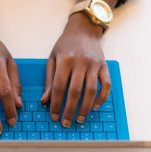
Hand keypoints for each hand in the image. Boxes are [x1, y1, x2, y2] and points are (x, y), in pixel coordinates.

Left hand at [41, 12, 110, 127]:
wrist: (84, 30)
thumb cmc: (65, 45)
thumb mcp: (52, 58)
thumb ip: (48, 79)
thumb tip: (44, 100)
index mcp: (64, 60)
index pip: (58, 87)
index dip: (56, 104)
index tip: (54, 116)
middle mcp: (80, 62)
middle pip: (75, 91)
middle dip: (69, 109)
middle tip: (66, 122)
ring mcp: (94, 64)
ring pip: (91, 90)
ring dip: (86, 107)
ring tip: (79, 119)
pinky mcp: (104, 66)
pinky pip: (106, 85)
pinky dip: (102, 97)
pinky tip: (95, 106)